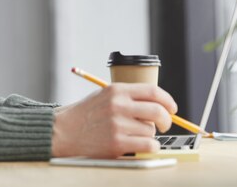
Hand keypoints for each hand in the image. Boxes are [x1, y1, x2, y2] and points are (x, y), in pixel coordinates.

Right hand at [52, 83, 177, 157]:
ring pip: (151, 130)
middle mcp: (118, 105)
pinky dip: (150, 146)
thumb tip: (159, 105)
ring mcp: (117, 124)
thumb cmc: (86, 114)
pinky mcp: (117, 143)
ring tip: (133, 134)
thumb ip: (128, 97)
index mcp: (116, 90)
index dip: (168, 100)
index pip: (152, 91)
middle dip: (167, 120)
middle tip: (165, 125)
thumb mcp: (105, 95)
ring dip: (149, 134)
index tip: (172, 108)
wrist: (64, 130)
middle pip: (158, 111)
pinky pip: (148, 145)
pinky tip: (140, 145)